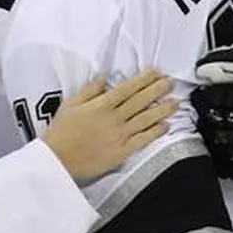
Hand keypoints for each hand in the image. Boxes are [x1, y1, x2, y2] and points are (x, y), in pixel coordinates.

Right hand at [42, 70, 176, 181]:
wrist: (57, 160)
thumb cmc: (60, 131)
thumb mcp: (70, 104)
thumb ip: (89, 90)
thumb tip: (104, 76)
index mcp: (101, 105)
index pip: (127, 88)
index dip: (144, 79)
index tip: (156, 72)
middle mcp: (114, 118)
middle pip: (140, 101)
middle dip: (157, 90)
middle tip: (171, 82)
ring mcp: (120, 135)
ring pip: (146, 119)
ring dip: (162, 110)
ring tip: (175, 102)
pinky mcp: (122, 152)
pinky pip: (142, 140)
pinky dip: (155, 132)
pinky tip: (165, 126)